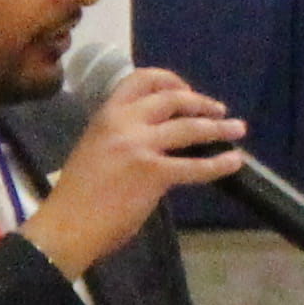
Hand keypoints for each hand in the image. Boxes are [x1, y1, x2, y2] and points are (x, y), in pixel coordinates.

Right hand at [24, 68, 246, 276]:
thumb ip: (125, 138)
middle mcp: (123, 123)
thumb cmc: (78, 195)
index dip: (169, 80)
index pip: (139, 79)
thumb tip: (158, 142)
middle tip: (219, 111)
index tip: (185, 90)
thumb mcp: (96, 149)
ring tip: (237, 129)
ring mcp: (140, 146)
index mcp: (106, 115)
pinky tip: (233, 162)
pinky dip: (219, 164)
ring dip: (219, 128)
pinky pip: (195, 166)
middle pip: (172, 99)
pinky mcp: (154, 173)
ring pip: (189, 128)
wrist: (66, 225)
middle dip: (201, 103)